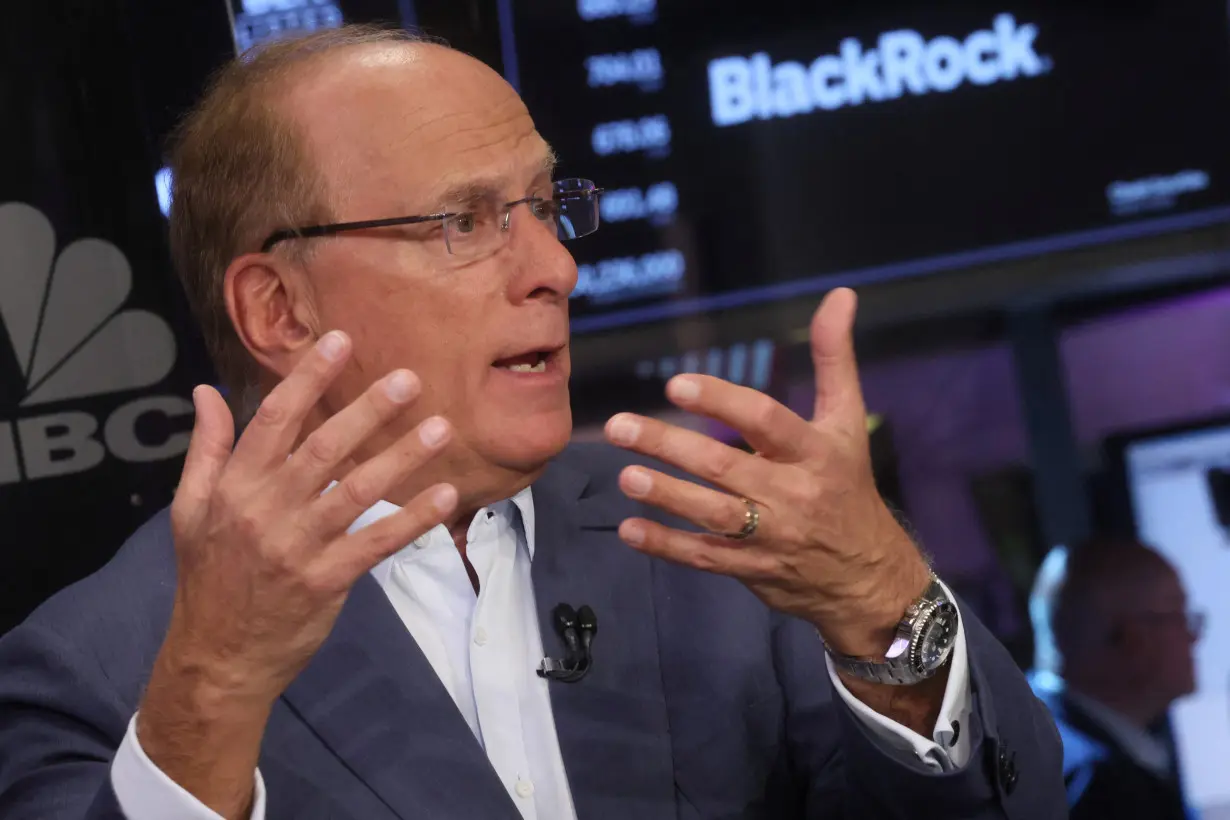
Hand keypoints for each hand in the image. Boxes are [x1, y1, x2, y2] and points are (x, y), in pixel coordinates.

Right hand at [139, 331, 456, 817]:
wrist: (217, 657)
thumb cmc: (208, 578)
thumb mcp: (190, 510)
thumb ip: (206, 448)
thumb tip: (207, 391)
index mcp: (234, 486)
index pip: (274, 419)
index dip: (308, 378)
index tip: (340, 341)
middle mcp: (266, 510)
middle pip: (323, 448)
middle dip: (368, 410)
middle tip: (409, 378)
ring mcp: (297, 547)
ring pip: (357, 492)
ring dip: (402, 457)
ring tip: (441, 428)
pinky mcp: (325, 581)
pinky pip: (376, 543)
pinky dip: (411, 519)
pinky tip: (444, 495)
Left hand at [603, 289, 929, 658]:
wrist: (869, 576)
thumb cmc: (848, 486)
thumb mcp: (847, 421)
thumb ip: (834, 358)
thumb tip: (839, 294)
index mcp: (814, 451)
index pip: (765, 420)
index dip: (721, 401)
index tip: (677, 385)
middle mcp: (793, 494)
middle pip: (725, 467)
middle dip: (670, 446)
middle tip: (620, 426)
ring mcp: (772, 536)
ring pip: (713, 515)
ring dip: (667, 495)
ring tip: (625, 475)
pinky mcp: (753, 570)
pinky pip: (706, 558)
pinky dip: (667, 546)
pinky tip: (630, 529)